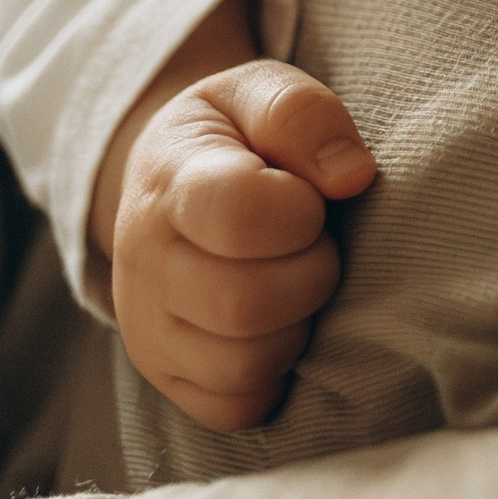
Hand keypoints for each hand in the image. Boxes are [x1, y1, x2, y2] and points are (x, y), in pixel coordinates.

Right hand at [91, 3, 377, 427]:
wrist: (165, 183)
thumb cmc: (230, 138)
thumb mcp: (257, 92)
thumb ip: (302, 115)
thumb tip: (353, 176)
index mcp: (170, 182)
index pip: (235, 214)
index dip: (297, 210)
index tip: (304, 197)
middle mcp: (144, 264)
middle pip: (244, 305)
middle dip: (309, 273)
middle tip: (310, 242)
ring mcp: (148, 329)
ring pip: (244, 366)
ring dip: (294, 325)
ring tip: (288, 279)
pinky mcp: (166, 377)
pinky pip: (237, 406)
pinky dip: (272, 373)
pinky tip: (272, 323)